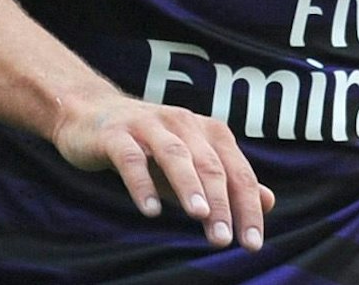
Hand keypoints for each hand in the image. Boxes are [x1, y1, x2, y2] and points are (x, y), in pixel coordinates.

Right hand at [52, 92, 275, 251]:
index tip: (252, 244)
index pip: (236, 171)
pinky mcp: (115, 134)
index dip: (247, 207)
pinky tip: (151, 210)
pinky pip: (131, 159)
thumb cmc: (148, 146)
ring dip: (189, 186)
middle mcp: (182, 122)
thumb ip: (226, 182)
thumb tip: (268, 201)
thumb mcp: (190, 164)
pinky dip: (142, 184)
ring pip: (175, 155)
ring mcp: (147, 125)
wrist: (90, 115)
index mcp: (207, 130)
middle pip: (209, 164)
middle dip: (221, 203)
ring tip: (200, 217)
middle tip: (224, 240)